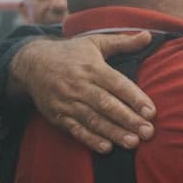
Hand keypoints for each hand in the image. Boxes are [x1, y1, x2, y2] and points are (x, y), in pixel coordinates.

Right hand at [15, 31, 156, 153]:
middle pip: (107, 105)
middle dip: (128, 120)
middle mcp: (80, 85)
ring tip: (133, 143)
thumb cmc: (70, 53)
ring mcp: (67, 102)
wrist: (31, 63)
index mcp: (92, 67)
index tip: (151, 112)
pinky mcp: (57, 115)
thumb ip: (123, 42)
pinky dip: (90, 139)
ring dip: (113, 132)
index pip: (117, 84)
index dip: (134, 98)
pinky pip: (75, 129)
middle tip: (148, 133)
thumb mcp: (95, 42)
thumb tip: (149, 35)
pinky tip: (106, 147)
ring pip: (93, 120)